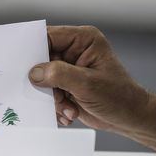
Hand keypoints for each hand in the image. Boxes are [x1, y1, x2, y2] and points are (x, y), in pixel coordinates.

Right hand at [29, 26, 148, 133]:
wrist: (128, 118)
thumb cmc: (119, 97)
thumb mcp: (88, 84)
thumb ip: (60, 75)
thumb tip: (34, 73)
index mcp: (83, 40)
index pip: (49, 37)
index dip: (35, 50)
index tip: (26, 67)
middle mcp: (74, 51)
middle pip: (42, 60)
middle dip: (45, 83)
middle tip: (55, 96)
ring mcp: (69, 69)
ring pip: (42, 80)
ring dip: (52, 98)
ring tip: (68, 107)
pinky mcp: (65, 85)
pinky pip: (47, 92)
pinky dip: (55, 105)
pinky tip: (69, 111)